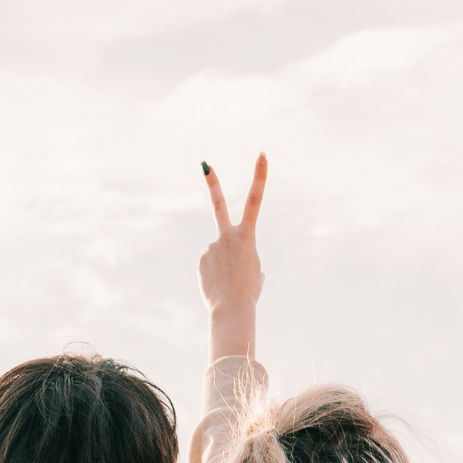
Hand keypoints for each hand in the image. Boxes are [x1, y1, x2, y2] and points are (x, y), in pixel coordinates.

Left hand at [199, 155, 265, 315]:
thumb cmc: (251, 290)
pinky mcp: (200, 260)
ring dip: (225, 267)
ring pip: (219, 253)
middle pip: (219, 205)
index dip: (260, 176)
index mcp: (248, 236)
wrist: (232, 307)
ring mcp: (210, 247)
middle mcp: (226, 236)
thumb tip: (232, 257)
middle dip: (213, 183)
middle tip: (205, 164)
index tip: (261, 155)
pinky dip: (216, 275)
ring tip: (230, 282)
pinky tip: (220, 285)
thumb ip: (245, 257)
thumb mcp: (256, 271)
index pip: (256, 200)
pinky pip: (210, 265)